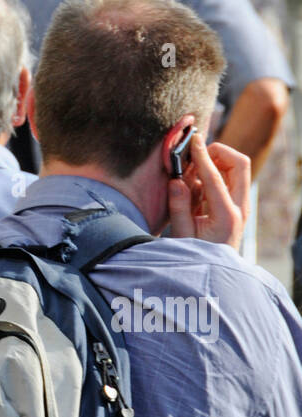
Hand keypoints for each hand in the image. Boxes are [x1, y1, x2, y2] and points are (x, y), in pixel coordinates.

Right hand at [167, 133, 249, 249]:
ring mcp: (241, 206)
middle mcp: (239, 208)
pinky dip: (213, 173)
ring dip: (215, 162)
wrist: (214, 275)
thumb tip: (176, 181)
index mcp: (226, 216)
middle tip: (196, 156)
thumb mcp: (181, 236)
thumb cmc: (195, 257)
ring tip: (190, 175)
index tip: (193, 141)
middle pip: (240, 164)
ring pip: (237, 168)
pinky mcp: (236, 205)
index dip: (202, 156)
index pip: (215, 177)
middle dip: (218, 153)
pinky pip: (230, 178)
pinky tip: (194, 187)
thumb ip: (178, 208)